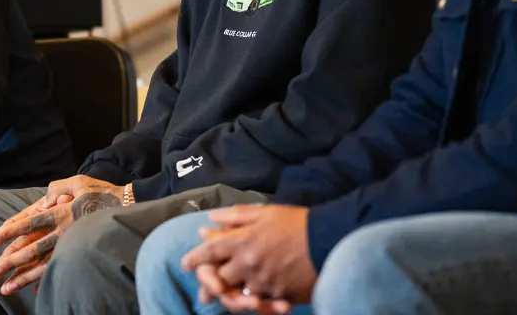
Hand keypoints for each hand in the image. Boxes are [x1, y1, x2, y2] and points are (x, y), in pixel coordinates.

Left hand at [0, 176, 122, 294]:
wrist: (130, 208)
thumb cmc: (103, 193)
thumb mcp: (78, 182)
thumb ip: (57, 188)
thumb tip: (42, 201)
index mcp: (60, 213)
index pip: (29, 223)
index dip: (10, 231)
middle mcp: (63, 232)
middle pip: (31, 250)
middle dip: (9, 263)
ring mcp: (72, 246)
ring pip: (43, 266)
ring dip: (22, 279)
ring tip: (5, 289)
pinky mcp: (80, 254)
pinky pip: (60, 270)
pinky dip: (45, 280)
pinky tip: (33, 291)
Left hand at [181, 205, 315, 308]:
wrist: (330, 240)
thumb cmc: (297, 222)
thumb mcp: (265, 212)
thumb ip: (236, 216)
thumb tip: (211, 219)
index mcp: (242, 241)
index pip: (209, 251)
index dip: (195, 258)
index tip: (186, 263)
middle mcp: (248, 264)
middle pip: (220, 278)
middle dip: (210, 284)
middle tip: (204, 290)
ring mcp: (264, 283)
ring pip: (239, 294)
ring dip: (233, 295)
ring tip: (229, 297)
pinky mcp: (280, 296)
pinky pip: (262, 303)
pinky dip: (257, 302)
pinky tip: (256, 299)